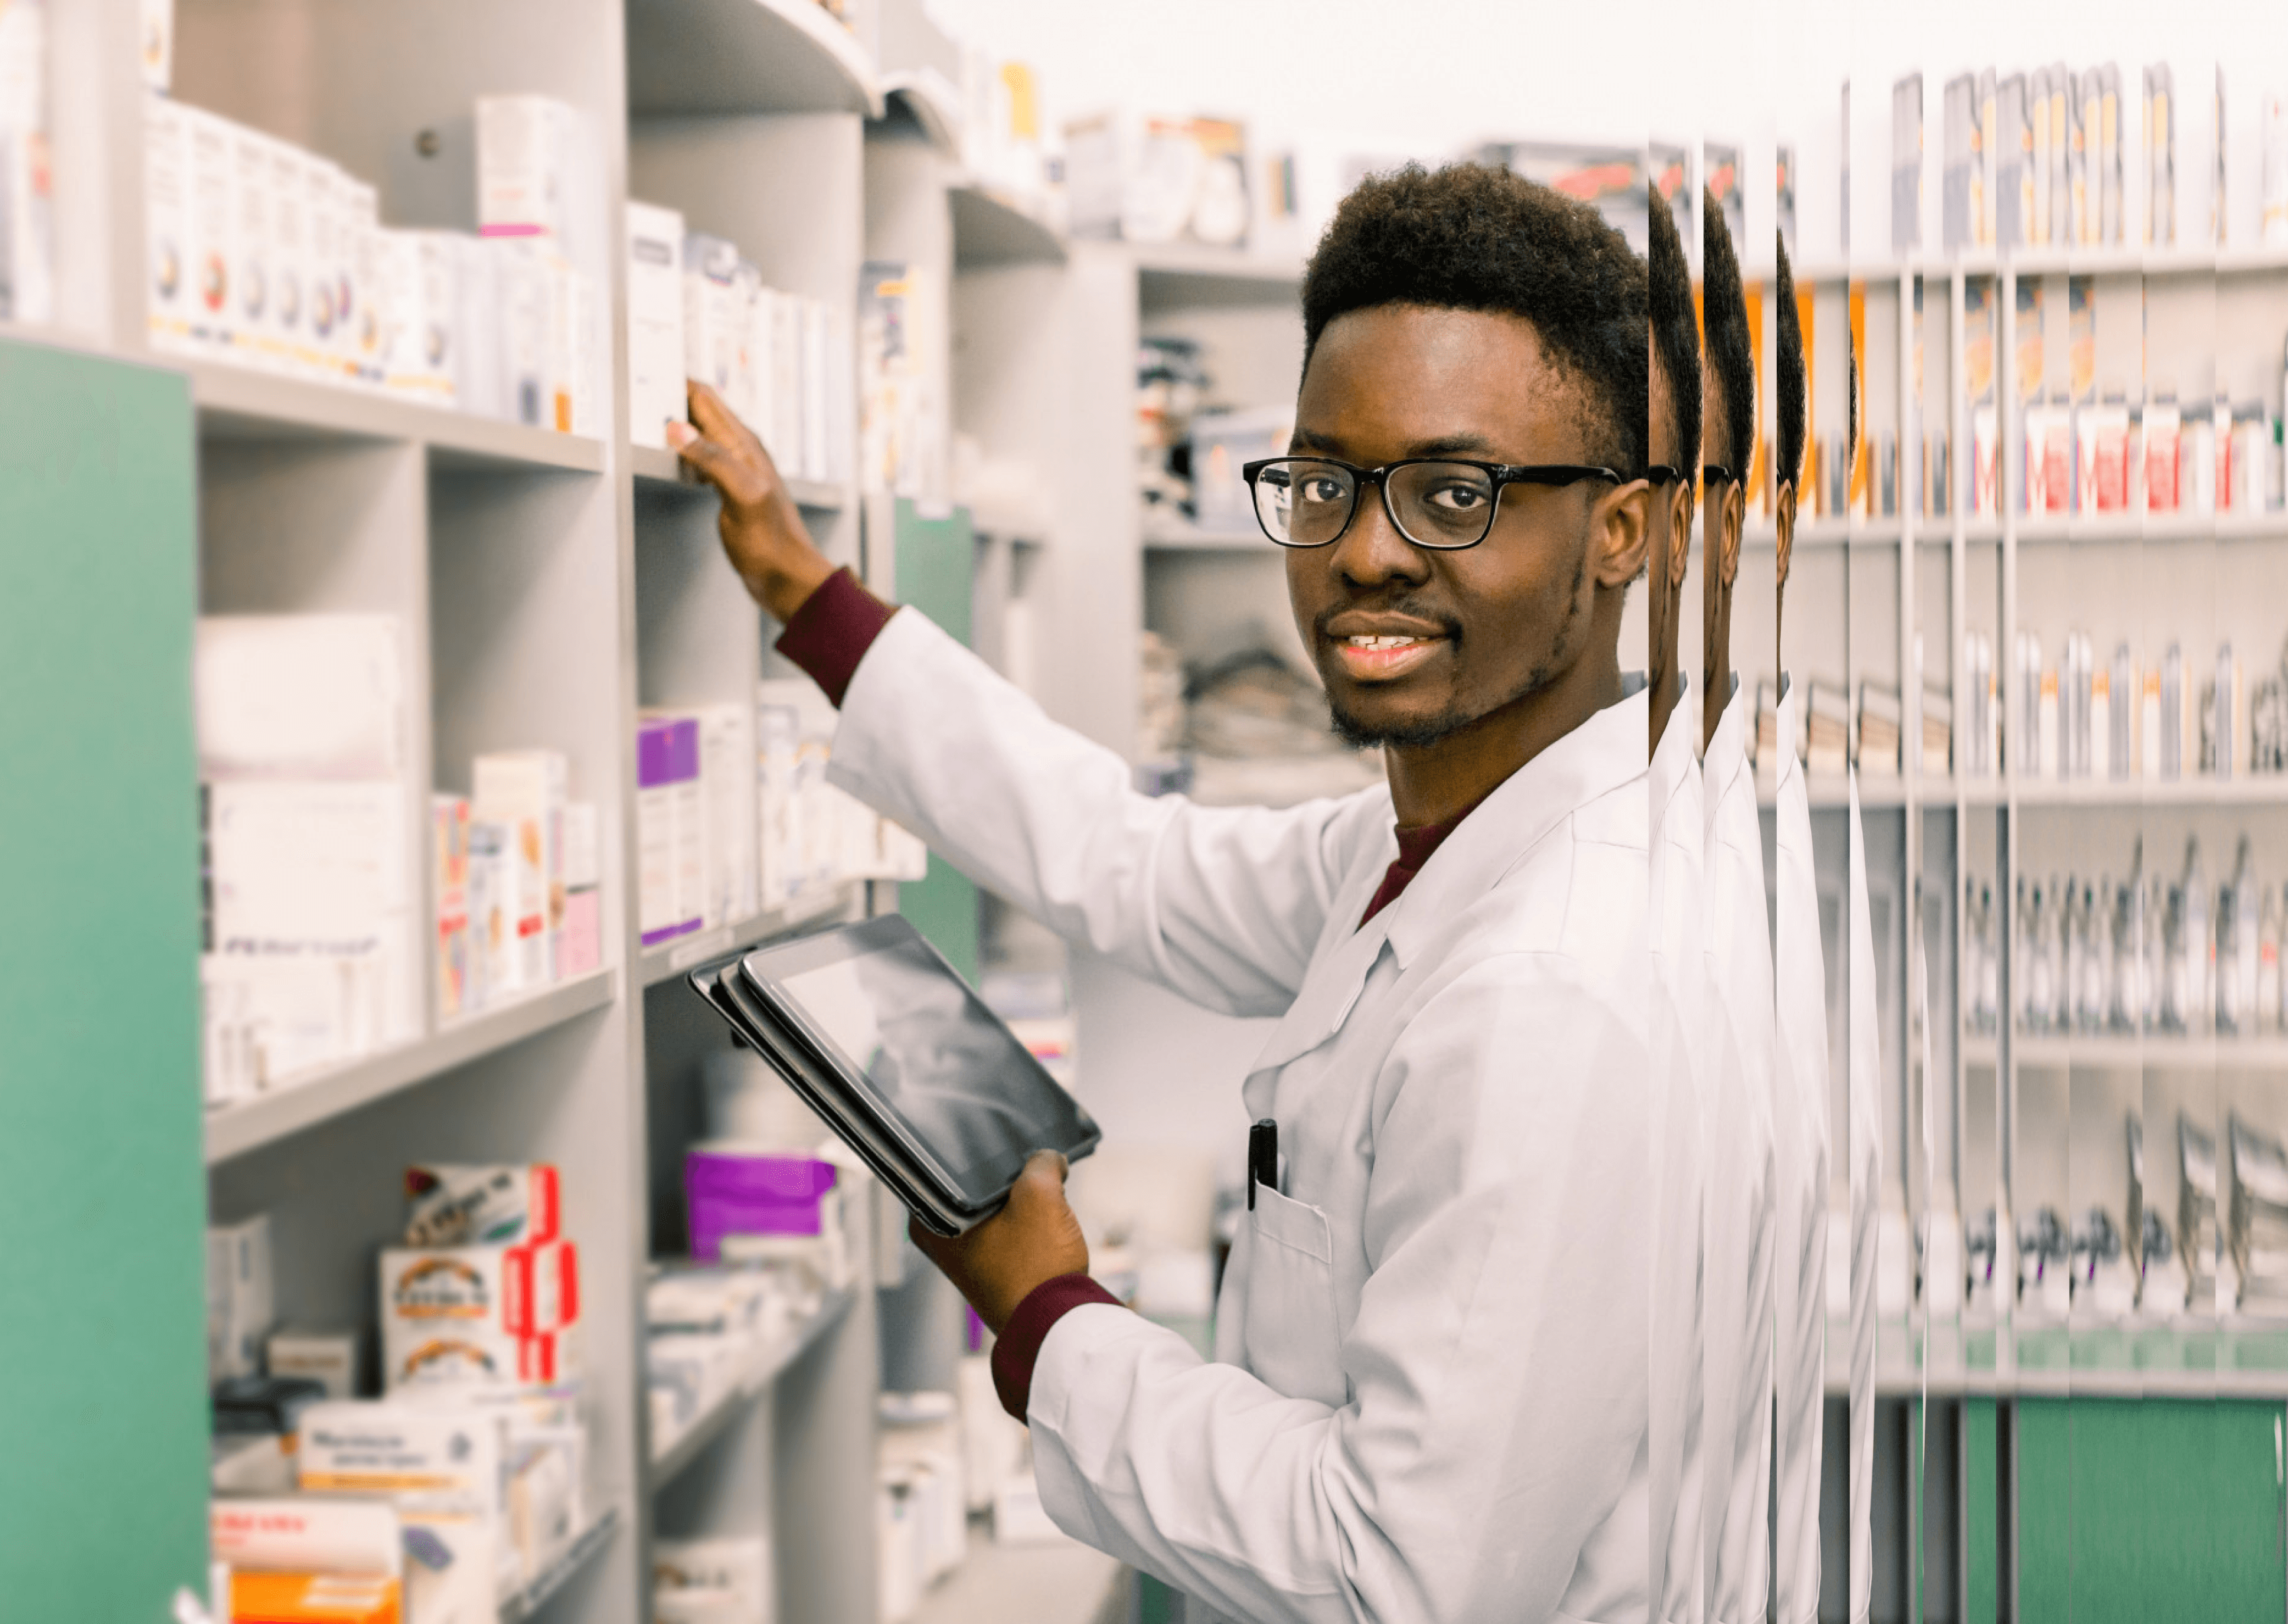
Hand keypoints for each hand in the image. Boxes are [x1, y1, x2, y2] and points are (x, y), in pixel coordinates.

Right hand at [665, 381, 835, 623]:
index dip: (678, 383)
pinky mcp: (731, 490)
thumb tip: (677, 428)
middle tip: (638, 392)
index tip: (648, 372)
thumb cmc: (771, 542)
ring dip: (677, 424)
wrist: (788, 576)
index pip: (705, 398)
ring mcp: (737, 469)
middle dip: (674, 398)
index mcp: (744, 444)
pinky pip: (703, 458)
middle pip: (701, 410)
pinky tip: (674, 462)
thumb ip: (713, 459)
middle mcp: (741, 451)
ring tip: (647, 419)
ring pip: (700, 433)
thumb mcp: (742, 496)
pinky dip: (684, 453)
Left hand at [909, 1151, 1090, 1334]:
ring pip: (993, 1205)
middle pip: (973, 1184)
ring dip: (1018, 1196)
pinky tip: (1046, 1214)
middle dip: (1004, 1172)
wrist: (1055, 1324)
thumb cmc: (1036, 1266)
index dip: (978, 1145)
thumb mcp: (1041, 1196)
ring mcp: (965, 1256)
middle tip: (1030, 1160)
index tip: (1002, 1134)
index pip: (946, 1163)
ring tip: (1042, 1188)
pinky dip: (1024, 1219)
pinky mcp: (991, 1268)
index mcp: (929, 1220)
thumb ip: (1042, 1162)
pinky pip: (1006, 1228)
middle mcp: (939, 1239)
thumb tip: (1048, 1159)